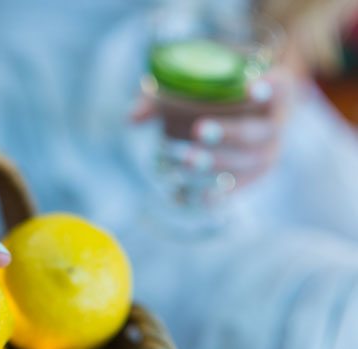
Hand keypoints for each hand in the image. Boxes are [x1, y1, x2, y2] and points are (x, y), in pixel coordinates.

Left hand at [133, 70, 289, 189]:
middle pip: (258, 130)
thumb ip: (163, 99)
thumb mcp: (196, 85)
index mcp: (273, 91)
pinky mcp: (255, 174)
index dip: (271, 87)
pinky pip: (243, 185)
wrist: (241, 110)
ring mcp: (268, 151)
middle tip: (199, 130)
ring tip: (187, 160)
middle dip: (228, 132)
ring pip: (249, 161)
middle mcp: (276, 123)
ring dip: (218, 162)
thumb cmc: (218, 90)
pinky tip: (202, 197)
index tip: (253, 87)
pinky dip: (223, 191)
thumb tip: (132, 118)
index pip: (282, 86)